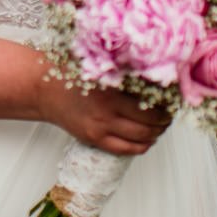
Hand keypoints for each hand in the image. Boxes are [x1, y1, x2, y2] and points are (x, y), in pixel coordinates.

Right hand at [38, 79, 170, 155]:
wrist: (45, 90)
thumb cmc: (71, 73)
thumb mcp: (99, 67)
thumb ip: (123, 70)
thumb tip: (154, 73)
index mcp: (111, 92)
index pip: (151, 106)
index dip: (166, 106)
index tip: (172, 101)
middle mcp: (107, 113)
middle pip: (151, 125)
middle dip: (165, 121)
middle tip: (169, 114)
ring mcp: (101, 129)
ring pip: (142, 139)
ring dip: (156, 134)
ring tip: (159, 126)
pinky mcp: (95, 139)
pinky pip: (127, 150)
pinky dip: (142, 146)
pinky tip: (145, 138)